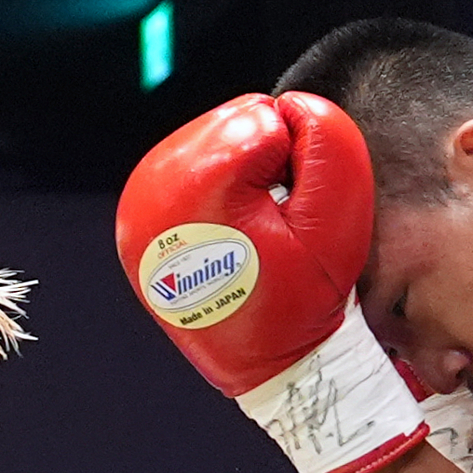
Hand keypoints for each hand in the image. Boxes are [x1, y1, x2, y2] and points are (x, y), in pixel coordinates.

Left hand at [116, 92, 424, 472]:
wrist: (266, 365)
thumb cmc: (305, 298)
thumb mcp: (337, 221)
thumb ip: (328, 143)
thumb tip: (289, 107)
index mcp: (194, 183)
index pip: (266, 120)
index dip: (295, 165)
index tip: (289, 219)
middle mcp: (150, 186)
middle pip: (231, 122)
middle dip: (264, 164)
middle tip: (270, 227)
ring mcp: (135, 203)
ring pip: (211, 141)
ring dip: (242, 174)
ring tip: (250, 232)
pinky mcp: (136, 217)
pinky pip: (190, 170)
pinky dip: (217, 189)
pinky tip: (227, 233)